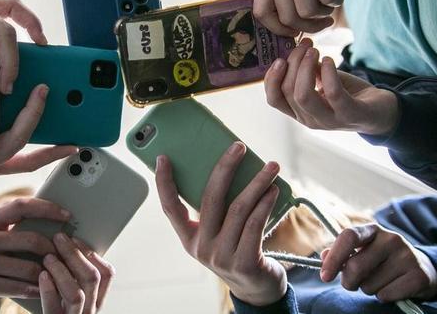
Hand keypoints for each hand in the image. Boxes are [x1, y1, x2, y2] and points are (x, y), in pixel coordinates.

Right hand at [0, 198, 71, 308]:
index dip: (47, 208)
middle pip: (30, 240)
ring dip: (47, 273)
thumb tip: (53, 223)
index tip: (67, 215)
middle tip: (64, 255)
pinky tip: (42, 288)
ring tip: (56, 273)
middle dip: (53, 249)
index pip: (21, 206)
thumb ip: (13, 226)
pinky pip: (19, 287)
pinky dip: (35, 289)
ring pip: (28, 267)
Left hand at [39, 234, 114, 313]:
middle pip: (91, 278)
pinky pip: (54, 308)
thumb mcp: (69, 293)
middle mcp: (90, 311)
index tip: (75, 238)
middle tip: (58, 238)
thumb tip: (65, 243)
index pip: (107, 274)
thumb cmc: (55, 308)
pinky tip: (42, 276)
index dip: (92, 253)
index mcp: (97, 300)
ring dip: (62, 271)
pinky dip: (48, 290)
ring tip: (47, 257)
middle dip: (75, 254)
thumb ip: (73, 276)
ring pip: (77, 293)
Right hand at [155, 143, 287, 306]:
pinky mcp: (245, 262)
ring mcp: (222, 256)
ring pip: (238, 209)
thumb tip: (228, 167)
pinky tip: (273, 190)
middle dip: (225, 168)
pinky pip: (255, 224)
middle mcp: (202, 247)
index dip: (164, 183)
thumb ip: (217, 209)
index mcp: (189, 238)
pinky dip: (265, 204)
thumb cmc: (237, 250)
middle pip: (210, 199)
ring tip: (270, 167)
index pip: (170, 208)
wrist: (256, 288)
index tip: (163, 157)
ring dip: (256, 183)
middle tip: (239, 147)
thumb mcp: (218, 233)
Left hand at [253, 0, 351, 35]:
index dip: (278, 29)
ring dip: (325, 13)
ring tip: (330, 1)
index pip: (261, 13)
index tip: (296, 32)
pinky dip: (337, 0)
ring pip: (308, 11)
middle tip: (324, 21)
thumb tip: (292, 29)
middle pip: (290, 17)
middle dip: (310, 26)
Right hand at [264, 38, 398, 135]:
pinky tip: (330, 60)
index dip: (271, 78)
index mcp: (300, 113)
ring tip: (314, 50)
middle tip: (305, 45)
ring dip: (305, 67)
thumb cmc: (348, 94)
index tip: (280, 57)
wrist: (381, 112)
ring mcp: (330, 121)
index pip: (274, 100)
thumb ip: (307, 71)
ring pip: (303, 95)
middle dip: (294, 62)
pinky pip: (333, 94)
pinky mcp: (350, 115)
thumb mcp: (322, 82)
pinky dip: (328, 73)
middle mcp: (310, 120)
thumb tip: (296, 49)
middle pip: (289, 92)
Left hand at [320, 224, 436, 302]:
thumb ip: (342, 252)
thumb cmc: (382, 261)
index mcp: (373, 230)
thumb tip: (324, 256)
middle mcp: (391, 238)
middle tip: (354, 283)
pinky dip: (384, 297)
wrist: (422, 269)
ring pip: (370, 285)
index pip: (348, 236)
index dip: (334, 257)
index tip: (324, 276)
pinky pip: (386, 295)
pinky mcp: (419, 276)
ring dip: (368, 289)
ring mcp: (407, 256)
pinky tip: (393, 288)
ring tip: (379, 281)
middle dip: (349, 282)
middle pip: (356, 266)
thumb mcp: (363, 251)